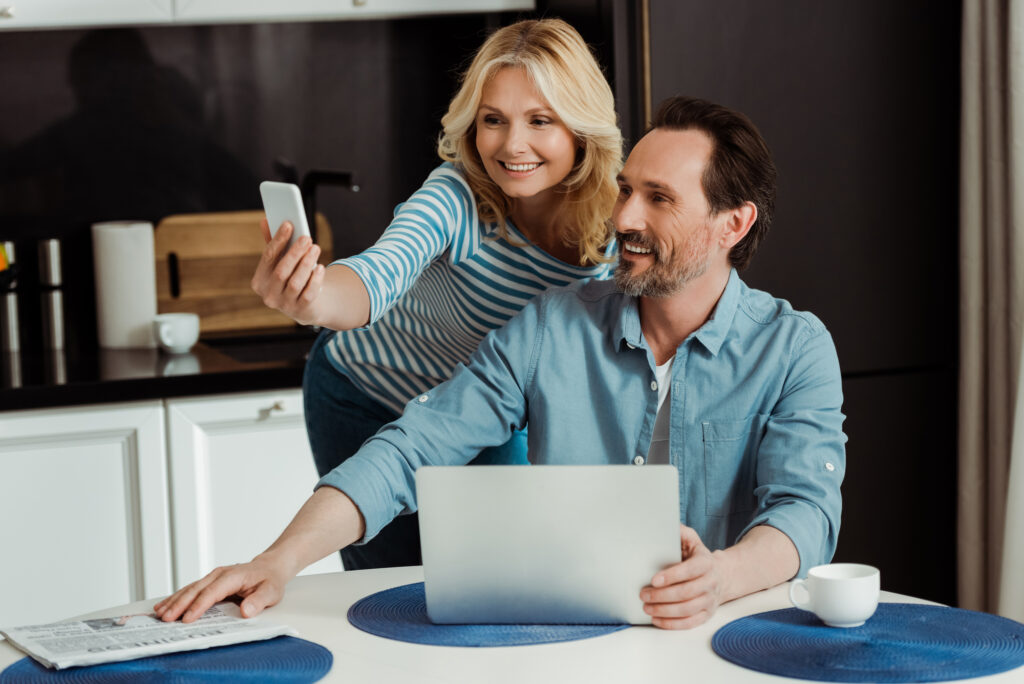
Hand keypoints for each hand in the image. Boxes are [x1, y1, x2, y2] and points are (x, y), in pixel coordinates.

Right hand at [153, 552, 291, 622]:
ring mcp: (213, 577)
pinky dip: (176, 598)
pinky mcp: (209, 583)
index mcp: (232, 576)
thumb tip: (246, 611)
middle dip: (179, 604)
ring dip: (174, 601)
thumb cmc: (270, 580)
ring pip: (189, 589)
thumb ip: (259, 601)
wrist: (269, 568)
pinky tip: (164, 605)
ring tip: (159, 614)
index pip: (212, 592)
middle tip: (165, 619)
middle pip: (195, 590)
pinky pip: (190, 590)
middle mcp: (219, 574)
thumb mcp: (271, 591)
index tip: (187, 619)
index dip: (198, 606)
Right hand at [251, 218, 325, 325]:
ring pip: (295, 282)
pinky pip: (308, 294)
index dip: (278, 240)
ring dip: (306, 264)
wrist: (306, 306)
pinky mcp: (300, 311)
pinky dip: (315, 280)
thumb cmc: (291, 278)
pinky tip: (320, 268)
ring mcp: (284, 305)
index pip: (268, 257)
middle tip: (307, 237)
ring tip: (316, 248)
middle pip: (281, 271)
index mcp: (259, 281)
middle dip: (294, 252)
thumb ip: (274, 244)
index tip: (288, 224)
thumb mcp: (281, 263)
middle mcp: (268, 294)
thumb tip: (265, 220)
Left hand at [640, 524, 723, 628]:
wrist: (721, 575)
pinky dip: (672, 624)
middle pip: (686, 593)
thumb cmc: (698, 557)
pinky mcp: (707, 614)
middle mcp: (711, 582)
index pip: (690, 570)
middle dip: (662, 596)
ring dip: (664, 611)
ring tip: (646, 607)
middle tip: (643, 594)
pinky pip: (690, 623)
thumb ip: (681, 532)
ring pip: (687, 609)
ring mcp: (710, 600)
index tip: (654, 580)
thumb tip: (666, 524)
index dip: (672, 576)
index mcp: (706, 563)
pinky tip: (656, 619)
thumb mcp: (692, 540)